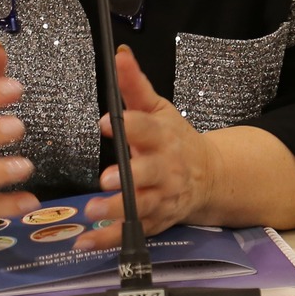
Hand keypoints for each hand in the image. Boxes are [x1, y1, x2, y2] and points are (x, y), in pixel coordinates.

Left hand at [77, 45, 213, 251]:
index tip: (106, 123)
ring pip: (141, 207)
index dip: (131, 127)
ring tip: (92, 212)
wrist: (209, 176)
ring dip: (117, 211)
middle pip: (149, 175)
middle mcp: (165, 170)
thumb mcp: (159, 109)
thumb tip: (119, 54)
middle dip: (130, 178)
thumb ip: (135, 85)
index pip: (148, 130)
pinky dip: (109, 239)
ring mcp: (161, 199)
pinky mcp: (154, 222)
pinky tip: (85, 241)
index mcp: (163, 138)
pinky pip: (131, 232)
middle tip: (107, 179)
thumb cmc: (175, 139)